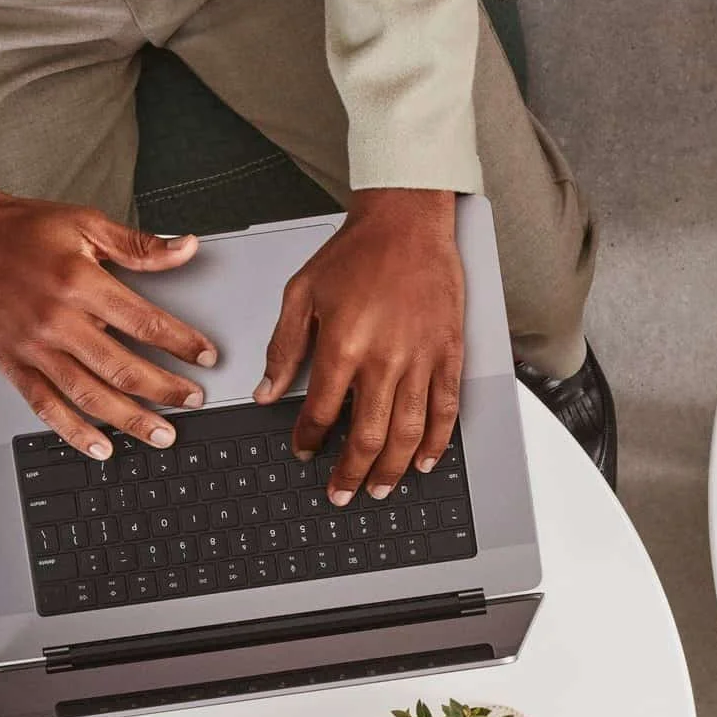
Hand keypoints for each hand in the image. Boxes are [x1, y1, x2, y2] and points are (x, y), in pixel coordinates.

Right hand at [0, 178, 216, 458]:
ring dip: (129, 420)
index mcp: (79, 283)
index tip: (207, 357)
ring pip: (89, 394)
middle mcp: (56, 320)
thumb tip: (185, 249)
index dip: (182, 343)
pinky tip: (100, 447)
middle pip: (122, 367)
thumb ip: (138, 245)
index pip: (144, 322)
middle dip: (165, 390)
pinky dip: (73, 431)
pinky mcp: (12, 363)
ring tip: (162, 435)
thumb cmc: (22, 229)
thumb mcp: (85, 223)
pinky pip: (45, 406)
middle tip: (194, 401)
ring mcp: (33, 347)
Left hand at [255, 188, 463, 506]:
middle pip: (367, 436)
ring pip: (408, 432)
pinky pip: (445, 409)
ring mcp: (421, 359)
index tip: (305, 451)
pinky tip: (425, 459)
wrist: (407, 222)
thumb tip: (268, 390)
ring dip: (392, 469)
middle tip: (341, 493)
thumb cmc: (356, 253)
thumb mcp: (301, 293)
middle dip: (351, 473)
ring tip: (380, 488)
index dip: (309, 440)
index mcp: (343, 345)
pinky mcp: (448, 354)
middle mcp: (384, 359)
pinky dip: (436, 441)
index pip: (321, 412)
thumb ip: (283, 346)